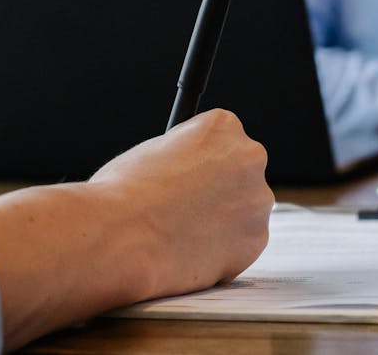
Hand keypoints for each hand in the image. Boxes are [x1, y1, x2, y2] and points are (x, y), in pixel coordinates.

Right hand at [90, 109, 273, 294]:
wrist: (120, 238)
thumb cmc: (123, 193)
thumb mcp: (153, 150)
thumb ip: (184, 155)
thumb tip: (192, 172)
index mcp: (223, 126)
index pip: (222, 138)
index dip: (199, 159)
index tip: (186, 174)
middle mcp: (250, 157)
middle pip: (241, 172)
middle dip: (219, 189)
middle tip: (188, 208)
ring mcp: (257, 200)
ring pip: (244, 211)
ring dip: (222, 221)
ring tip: (182, 234)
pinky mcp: (255, 240)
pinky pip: (241, 244)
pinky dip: (221, 251)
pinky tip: (190, 252)